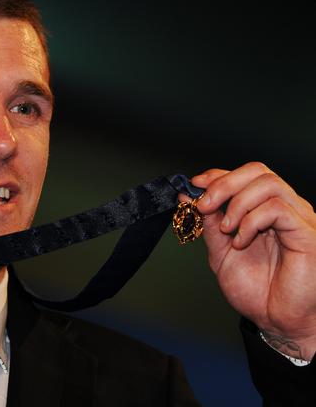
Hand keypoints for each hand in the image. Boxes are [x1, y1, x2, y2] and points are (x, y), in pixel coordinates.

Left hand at [187, 162, 315, 359]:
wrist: (277, 321)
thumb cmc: (256, 291)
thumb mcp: (220, 252)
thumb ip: (208, 224)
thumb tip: (189, 197)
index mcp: (264, 210)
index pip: (244, 175)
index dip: (217, 175)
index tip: (193, 185)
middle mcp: (284, 209)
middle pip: (257, 171)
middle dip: (223, 183)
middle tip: (204, 205)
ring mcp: (298, 218)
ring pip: (268, 184)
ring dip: (237, 203)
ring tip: (225, 229)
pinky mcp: (307, 232)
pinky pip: (277, 208)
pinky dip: (251, 220)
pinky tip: (241, 240)